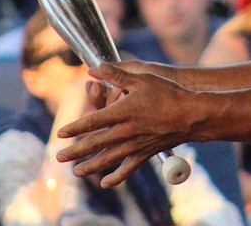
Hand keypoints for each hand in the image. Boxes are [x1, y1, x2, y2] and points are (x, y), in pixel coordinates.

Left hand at [57, 63, 192, 186]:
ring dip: (91, 166)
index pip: (94, 121)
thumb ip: (117, 75)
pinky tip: (105, 182)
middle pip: (97, 143)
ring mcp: (136, 144)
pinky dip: (116, 177)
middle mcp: (127, 131)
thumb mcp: (142, 78)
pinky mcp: (146, 153)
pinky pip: (128, 168)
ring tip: (76, 172)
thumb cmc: (167, 93)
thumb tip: (94, 69)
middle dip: (76, 151)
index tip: (61, 133)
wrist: (192, 115)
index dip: (76, 127)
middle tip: (58, 157)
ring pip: (109, 158)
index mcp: (124, 111)